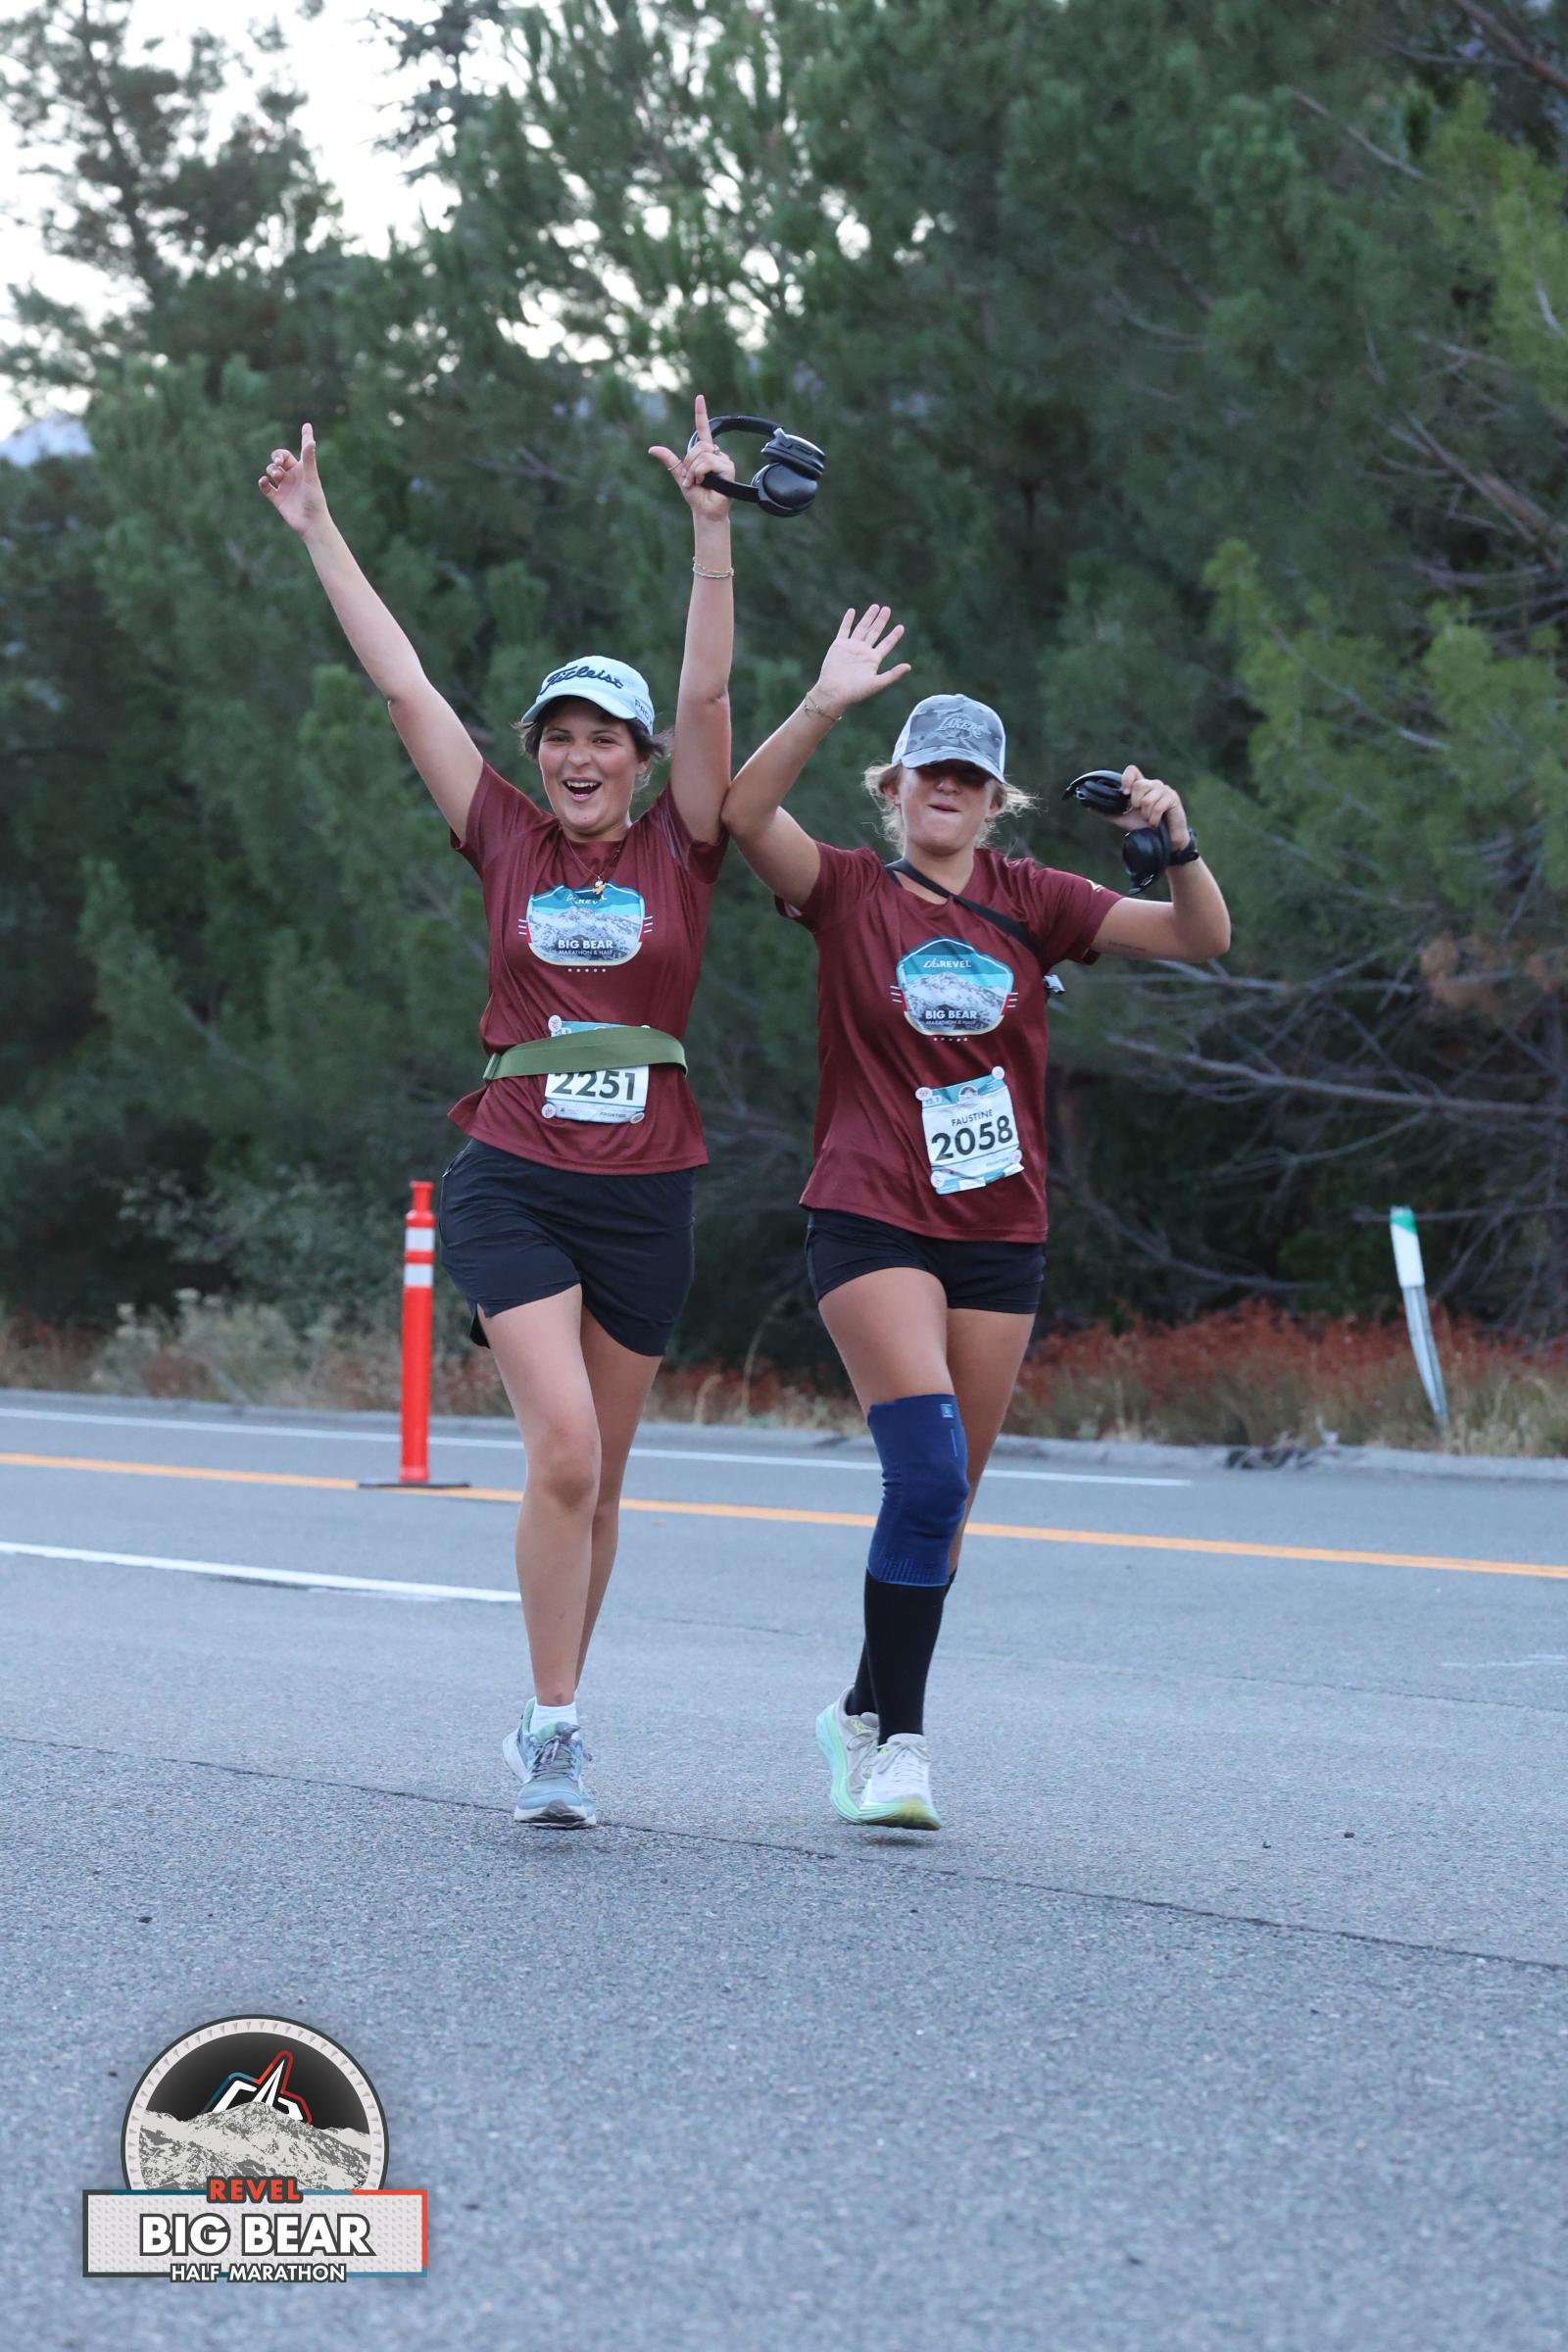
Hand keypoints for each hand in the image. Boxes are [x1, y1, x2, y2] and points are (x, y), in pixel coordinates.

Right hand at [258, 423, 327, 536]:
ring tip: (278, 477)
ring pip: (271, 471)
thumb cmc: (314, 500)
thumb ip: (309, 459)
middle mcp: (294, 476)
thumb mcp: (311, 477)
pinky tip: (265, 482)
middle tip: (279, 463)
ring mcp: (285, 487)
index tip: (306, 426)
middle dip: (276, 457)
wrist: (310, 524)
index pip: (303, 449)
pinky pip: (266, 487)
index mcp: (304, 469)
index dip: (304, 437)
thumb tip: (311, 441)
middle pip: (279, 458)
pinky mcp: (277, 498)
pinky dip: (263, 483)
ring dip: (271, 470)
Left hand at [648, 392, 736, 525]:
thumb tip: (652, 448)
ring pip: (703, 455)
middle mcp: (716, 454)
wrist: (705, 511)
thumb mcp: (679, 475)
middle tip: (691, 478)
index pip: (703, 430)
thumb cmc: (696, 495)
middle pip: (700, 446)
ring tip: (697, 483)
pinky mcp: (729, 468)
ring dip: (694, 471)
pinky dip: (701, 473)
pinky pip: (709, 463)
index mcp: (704, 454)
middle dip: (690, 462)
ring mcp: (724, 461)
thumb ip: (669, 460)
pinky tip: (705, 483)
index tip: (699, 398)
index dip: (700, 414)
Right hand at [808, 605, 910, 718]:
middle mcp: (863, 651)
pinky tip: (852, 611)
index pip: (886, 645)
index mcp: (873, 660)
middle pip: (874, 632)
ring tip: (875, 606)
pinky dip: (847, 620)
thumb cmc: (855, 691)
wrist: (833, 692)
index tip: (901, 627)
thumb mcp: (876, 684)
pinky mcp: (839, 645)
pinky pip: (844, 630)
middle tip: (887, 609)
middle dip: (881, 621)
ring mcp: (851, 647)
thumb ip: (893, 674)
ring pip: (861, 628)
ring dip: (868, 617)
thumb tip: (909, 667)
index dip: (894, 636)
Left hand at [1112, 763, 1188, 849]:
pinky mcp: (1173, 798)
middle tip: (1141, 813)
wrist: (1164, 841)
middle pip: (1139, 785)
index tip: (1124, 793)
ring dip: (1146, 814)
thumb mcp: (1124, 819)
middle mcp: (1153, 784)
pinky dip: (1154, 819)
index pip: (1132, 770)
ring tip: (1150, 819)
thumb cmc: (1145, 827)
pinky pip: (1158, 806)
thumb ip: (1109, 812)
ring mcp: (1164, 790)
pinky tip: (1156, 823)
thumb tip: (1089, 806)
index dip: (1127, 778)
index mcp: (1141, 786)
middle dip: (1136, 803)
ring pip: (1147, 798)